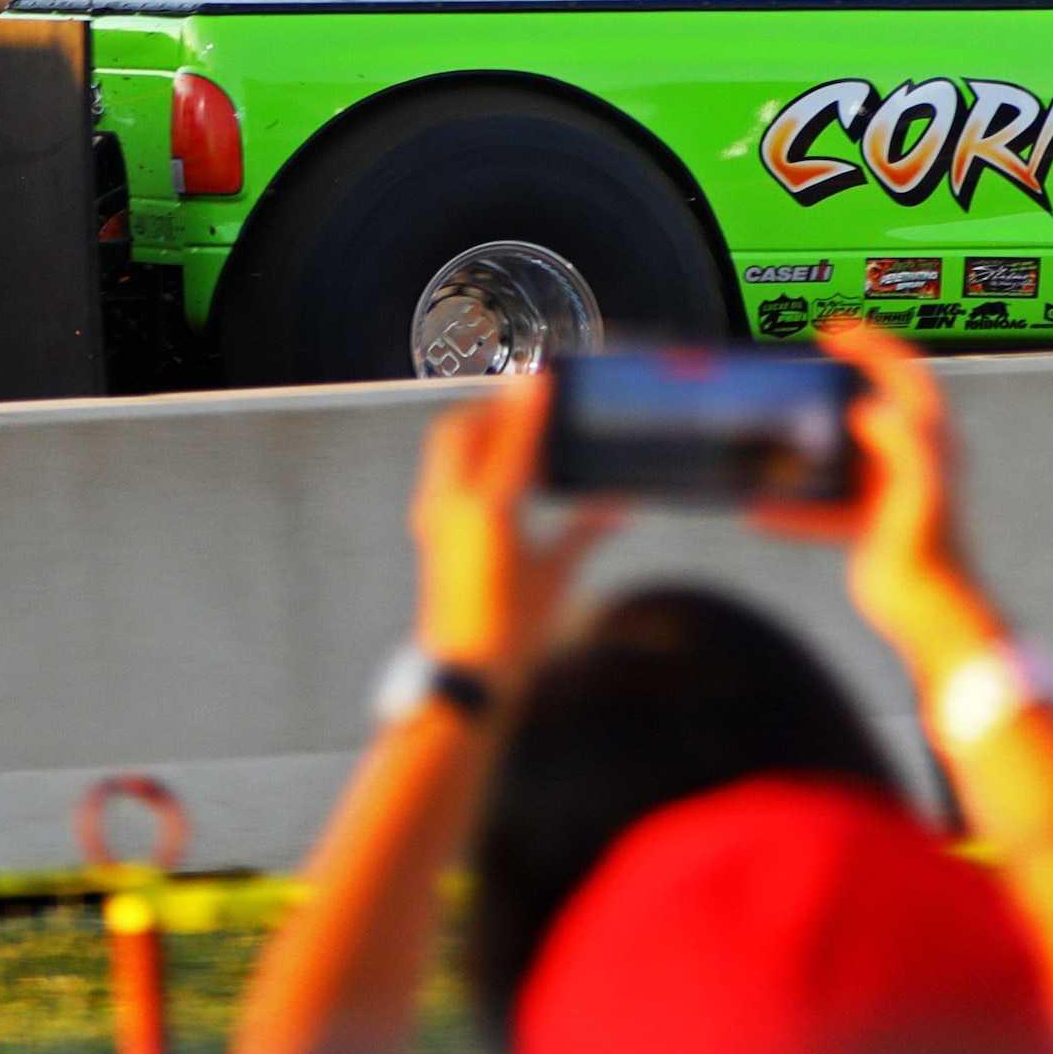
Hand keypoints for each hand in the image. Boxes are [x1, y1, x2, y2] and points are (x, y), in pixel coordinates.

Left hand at [406, 377, 611, 690]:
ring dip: (478, 431)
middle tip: (528, 403)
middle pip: (461, 429)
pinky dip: (469, 459)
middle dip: (492, 407)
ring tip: (518, 436)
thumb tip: (623, 500)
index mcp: (488, 510)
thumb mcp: (555, 576)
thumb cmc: (512, 632)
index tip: (544, 376)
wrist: (463, 677)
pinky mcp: (429, 533)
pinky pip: (445, 475)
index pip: (510, 436)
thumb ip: (587, 528)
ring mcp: (434, 518)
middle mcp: (452, 505)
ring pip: (447, 450)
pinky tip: (501, 477)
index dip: (529, 403)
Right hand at [772, 318, 998, 670]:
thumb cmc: (931, 553)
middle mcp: (910, 456)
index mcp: (928, 440)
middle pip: (871, 400)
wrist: (928, 612)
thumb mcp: (918, 490)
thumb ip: (901, 444)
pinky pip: (822, 501)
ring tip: (778, 423)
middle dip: (841, 376)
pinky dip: (794, 504)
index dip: (871, 345)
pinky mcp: (867, 518)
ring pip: (843, 449)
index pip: (904, 373)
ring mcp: (887, 487)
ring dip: (810, 437)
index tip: (834, 331)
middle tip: (808, 356)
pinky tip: (762, 510)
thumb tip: (867, 409)